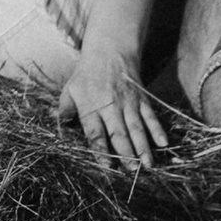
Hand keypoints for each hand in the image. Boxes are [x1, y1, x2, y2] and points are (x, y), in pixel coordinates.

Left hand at [57, 30, 173, 172]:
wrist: (110, 50)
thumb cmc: (86, 74)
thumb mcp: (70, 90)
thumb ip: (65, 110)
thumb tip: (57, 126)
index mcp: (90, 106)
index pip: (95, 132)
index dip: (101, 149)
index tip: (106, 166)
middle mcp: (111, 106)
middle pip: (119, 133)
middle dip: (126, 153)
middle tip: (131, 171)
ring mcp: (128, 103)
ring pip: (137, 128)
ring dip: (143, 147)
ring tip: (148, 165)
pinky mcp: (142, 98)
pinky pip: (151, 116)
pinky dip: (158, 129)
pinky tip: (163, 143)